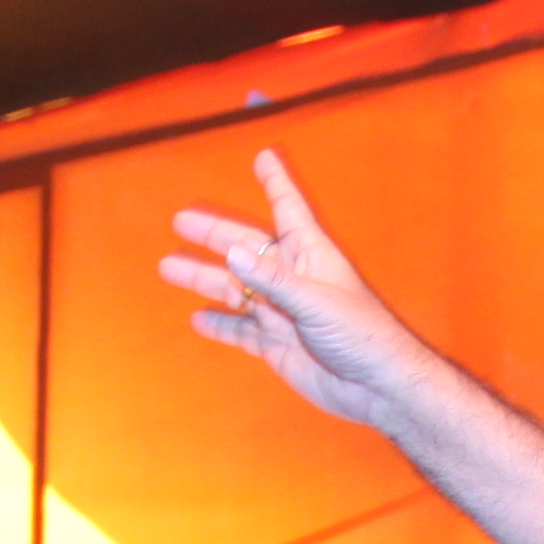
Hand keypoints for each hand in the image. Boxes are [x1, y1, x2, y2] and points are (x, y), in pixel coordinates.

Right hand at [159, 152, 448, 436]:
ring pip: (235, 289)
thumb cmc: (360, 334)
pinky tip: (198, 318)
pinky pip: (240, 330)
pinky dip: (219, 324)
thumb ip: (273, 279)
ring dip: (204, 278)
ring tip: (169, 268)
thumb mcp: (315, 300)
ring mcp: (281, 312)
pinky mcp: (276, 344)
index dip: (275, 183)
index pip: (288, 209)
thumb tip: (232, 253)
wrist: (374, 387)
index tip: (263, 156)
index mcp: (309, 255)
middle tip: (180, 221)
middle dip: (214, 235)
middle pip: (246, 248)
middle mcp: (291, 278)